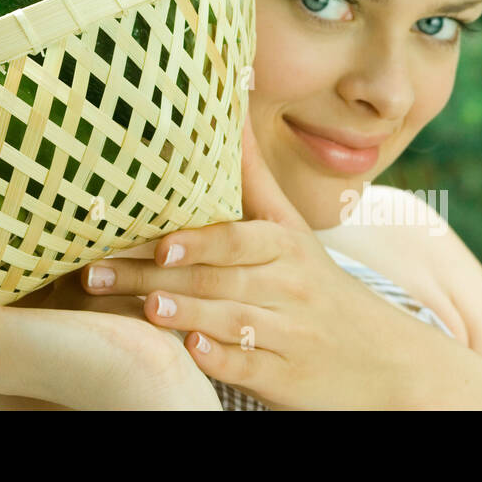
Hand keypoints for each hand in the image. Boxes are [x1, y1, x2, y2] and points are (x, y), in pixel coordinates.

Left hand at [77, 114, 436, 408]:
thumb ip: (254, 178)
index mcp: (284, 247)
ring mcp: (287, 335)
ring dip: (185, 315)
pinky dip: (222, 360)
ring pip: (231, 322)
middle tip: (96, 275)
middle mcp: (286, 287)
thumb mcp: (292, 230)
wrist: (385, 360)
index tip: (160, 244)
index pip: (237, 240)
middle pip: (215, 280)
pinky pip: (250, 368)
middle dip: (152, 278)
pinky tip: (193, 353)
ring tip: (146, 308)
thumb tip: (231, 104)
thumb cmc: (317, 283)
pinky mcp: (284, 377)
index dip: (199, 242)